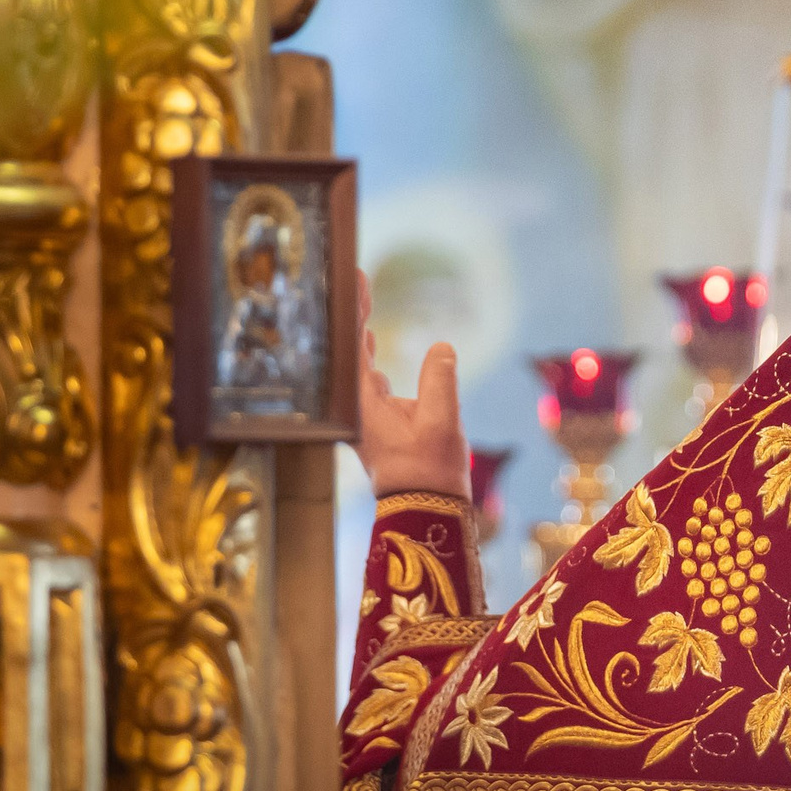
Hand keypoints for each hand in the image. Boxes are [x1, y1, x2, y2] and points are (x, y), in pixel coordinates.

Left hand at [355, 273, 468, 498]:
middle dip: (353, 317)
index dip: (353, 310)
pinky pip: (368, 383)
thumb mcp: (441, 421)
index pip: (352, 346)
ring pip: (357, 367)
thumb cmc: (431, 471)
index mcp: (362, 405)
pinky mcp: (378, 427)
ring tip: (360, 306)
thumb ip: (440, 379)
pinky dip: (369, 360)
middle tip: (356, 282)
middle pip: (349, 353)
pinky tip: (371, 349)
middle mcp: (357, 409)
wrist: (427, 511)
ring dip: (359, 336)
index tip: (355, 279)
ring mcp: (365, 418)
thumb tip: (441, 347)